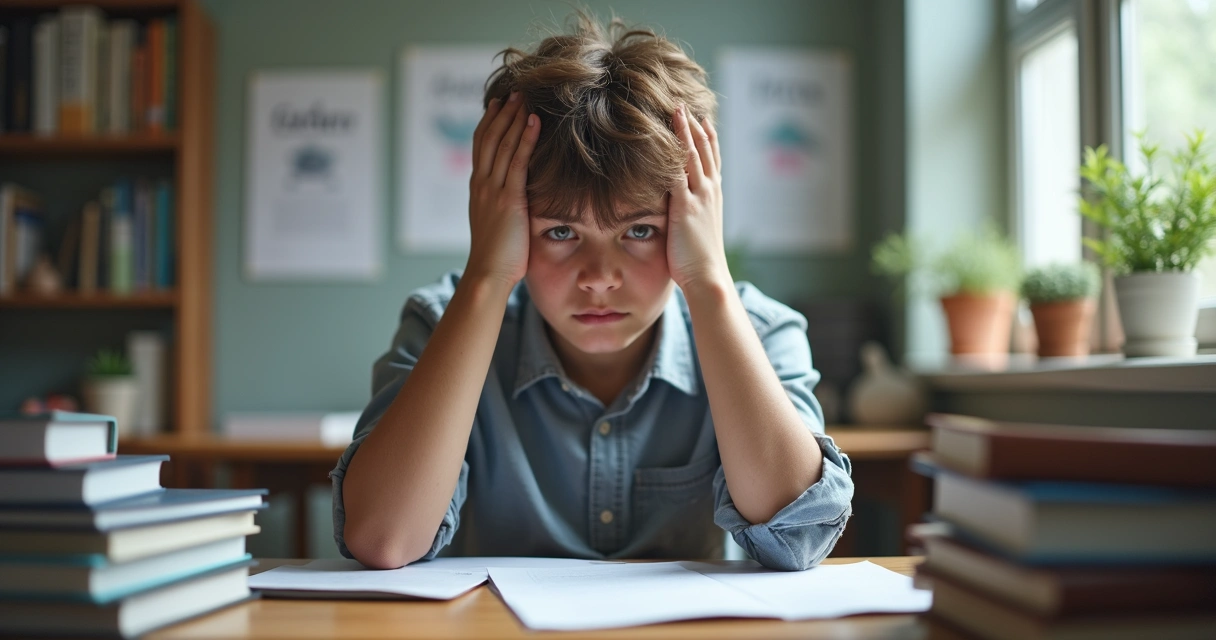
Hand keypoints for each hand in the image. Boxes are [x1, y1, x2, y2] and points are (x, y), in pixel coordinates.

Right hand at [465, 92, 540, 287]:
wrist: (488, 275)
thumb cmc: (497, 257)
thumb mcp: (497, 223)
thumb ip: (504, 204)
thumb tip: (518, 197)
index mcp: (478, 188)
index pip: (481, 146)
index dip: (490, 122)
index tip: (499, 104)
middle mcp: (481, 184)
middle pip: (489, 138)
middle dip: (502, 113)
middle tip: (515, 91)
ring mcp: (492, 191)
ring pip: (501, 145)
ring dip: (513, 118)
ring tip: (525, 98)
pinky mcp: (508, 200)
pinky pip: (517, 162)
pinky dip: (525, 139)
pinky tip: (534, 122)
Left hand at [667, 104, 730, 292]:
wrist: (708, 278)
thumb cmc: (700, 262)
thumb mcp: (699, 231)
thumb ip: (690, 215)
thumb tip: (680, 211)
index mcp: (714, 197)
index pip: (712, 159)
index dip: (706, 137)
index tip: (700, 117)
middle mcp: (709, 192)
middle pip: (703, 150)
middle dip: (693, 125)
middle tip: (684, 103)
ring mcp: (699, 197)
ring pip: (692, 156)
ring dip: (683, 131)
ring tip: (676, 109)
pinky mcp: (684, 207)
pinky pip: (676, 174)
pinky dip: (670, 155)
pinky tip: (661, 139)